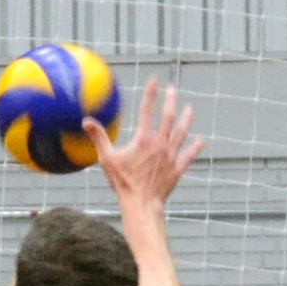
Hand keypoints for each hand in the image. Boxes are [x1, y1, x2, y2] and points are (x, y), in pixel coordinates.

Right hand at [89, 80, 203, 212]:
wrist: (142, 205)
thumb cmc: (123, 183)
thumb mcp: (107, 159)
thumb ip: (99, 138)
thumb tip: (86, 121)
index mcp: (144, 139)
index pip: (147, 110)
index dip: (151, 94)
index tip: (155, 80)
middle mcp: (160, 144)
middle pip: (168, 117)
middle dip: (171, 101)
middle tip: (173, 89)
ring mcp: (171, 156)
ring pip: (181, 133)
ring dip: (186, 119)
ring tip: (189, 109)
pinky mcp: (177, 168)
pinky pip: (188, 155)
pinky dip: (194, 148)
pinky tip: (200, 141)